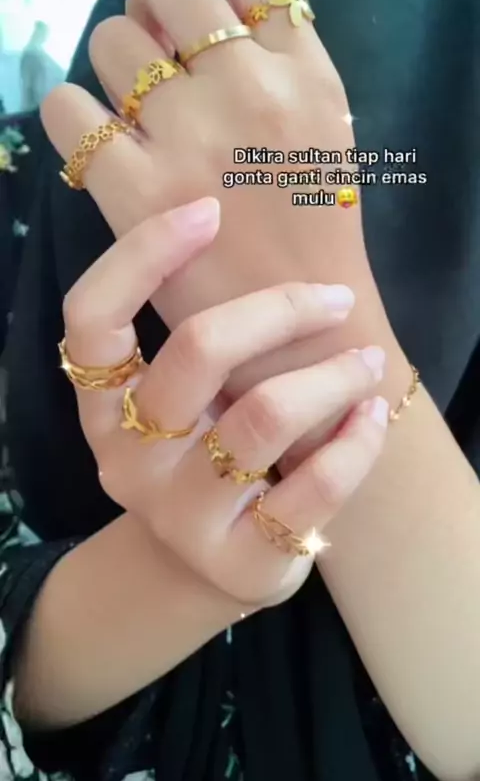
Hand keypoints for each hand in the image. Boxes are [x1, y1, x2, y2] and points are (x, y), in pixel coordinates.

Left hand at [43, 0, 389, 401]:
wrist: (305, 334)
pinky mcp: (137, 193)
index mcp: (305, 71)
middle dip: (149, 9)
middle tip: (158, 54)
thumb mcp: (325, 128)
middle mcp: (248, 90)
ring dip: (115, 69)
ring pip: (107, 42)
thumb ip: (281, 57)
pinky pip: (67, 111)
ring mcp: (190, 139)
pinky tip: (103, 143)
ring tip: (139, 115)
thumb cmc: (316, 231)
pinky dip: (75, 118)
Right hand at [62, 197, 387, 605]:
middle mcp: (130, 458)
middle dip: (279, 308)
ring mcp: (183, 514)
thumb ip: (197, 345)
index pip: (92, 318)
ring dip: (332, 374)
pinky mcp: (242, 559)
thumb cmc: (196, 463)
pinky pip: (314, 486)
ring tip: (366, 362)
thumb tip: (252, 243)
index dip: (142, 255)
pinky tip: (370, 416)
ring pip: (265, 414)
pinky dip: (356, 441)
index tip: (208, 210)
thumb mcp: (177, 407)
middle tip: (334, 299)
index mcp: (103, 408)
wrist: (203, 570)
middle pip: (198, 351)